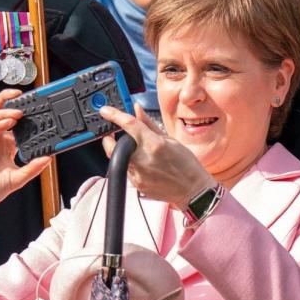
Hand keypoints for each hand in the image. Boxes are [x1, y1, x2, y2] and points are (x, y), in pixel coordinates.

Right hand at [0, 90, 49, 263]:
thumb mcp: (17, 179)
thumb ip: (32, 168)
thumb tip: (49, 158)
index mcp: (5, 143)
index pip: (14, 122)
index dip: (23, 112)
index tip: (36, 106)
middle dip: (8, 100)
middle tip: (23, 96)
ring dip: (5, 112)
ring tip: (18, 113)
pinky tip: (7, 123)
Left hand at [99, 105, 214, 207]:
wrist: (193, 190)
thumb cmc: (186, 165)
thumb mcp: (170, 140)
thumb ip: (149, 125)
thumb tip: (137, 110)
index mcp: (153, 144)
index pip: (129, 124)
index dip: (114, 115)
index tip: (106, 111)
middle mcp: (143, 159)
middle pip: (113, 146)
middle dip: (109, 140)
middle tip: (113, 135)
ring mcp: (138, 174)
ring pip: (119, 159)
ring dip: (123, 153)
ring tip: (139, 153)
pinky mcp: (137, 185)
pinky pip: (127, 171)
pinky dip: (132, 165)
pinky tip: (146, 166)